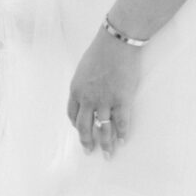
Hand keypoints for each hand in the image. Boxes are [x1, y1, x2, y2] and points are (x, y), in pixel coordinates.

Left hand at [67, 27, 140, 157]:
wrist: (118, 40)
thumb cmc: (101, 49)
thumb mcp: (84, 67)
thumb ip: (84, 83)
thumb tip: (89, 92)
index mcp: (76, 90)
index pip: (72, 114)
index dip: (77, 125)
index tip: (82, 131)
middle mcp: (88, 99)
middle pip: (84, 127)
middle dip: (87, 142)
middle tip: (90, 152)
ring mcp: (105, 100)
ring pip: (103, 129)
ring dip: (105, 144)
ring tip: (108, 154)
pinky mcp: (122, 99)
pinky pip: (121, 122)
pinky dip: (122, 133)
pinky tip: (123, 140)